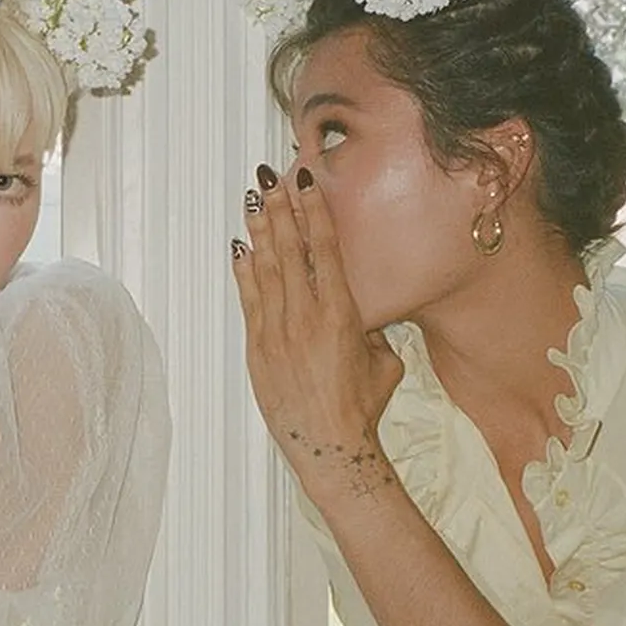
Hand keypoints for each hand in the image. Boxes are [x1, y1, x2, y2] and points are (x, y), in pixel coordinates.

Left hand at [231, 164, 402, 500]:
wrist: (330, 447)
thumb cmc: (362, 407)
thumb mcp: (384, 361)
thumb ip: (372, 330)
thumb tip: (362, 315)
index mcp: (342, 314)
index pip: (325, 249)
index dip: (313, 212)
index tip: (305, 183)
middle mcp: (306, 316)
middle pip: (290, 249)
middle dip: (280, 210)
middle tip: (271, 179)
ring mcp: (278, 332)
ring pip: (266, 270)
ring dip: (261, 232)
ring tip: (254, 201)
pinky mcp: (258, 350)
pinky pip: (249, 301)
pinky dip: (244, 272)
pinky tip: (241, 248)